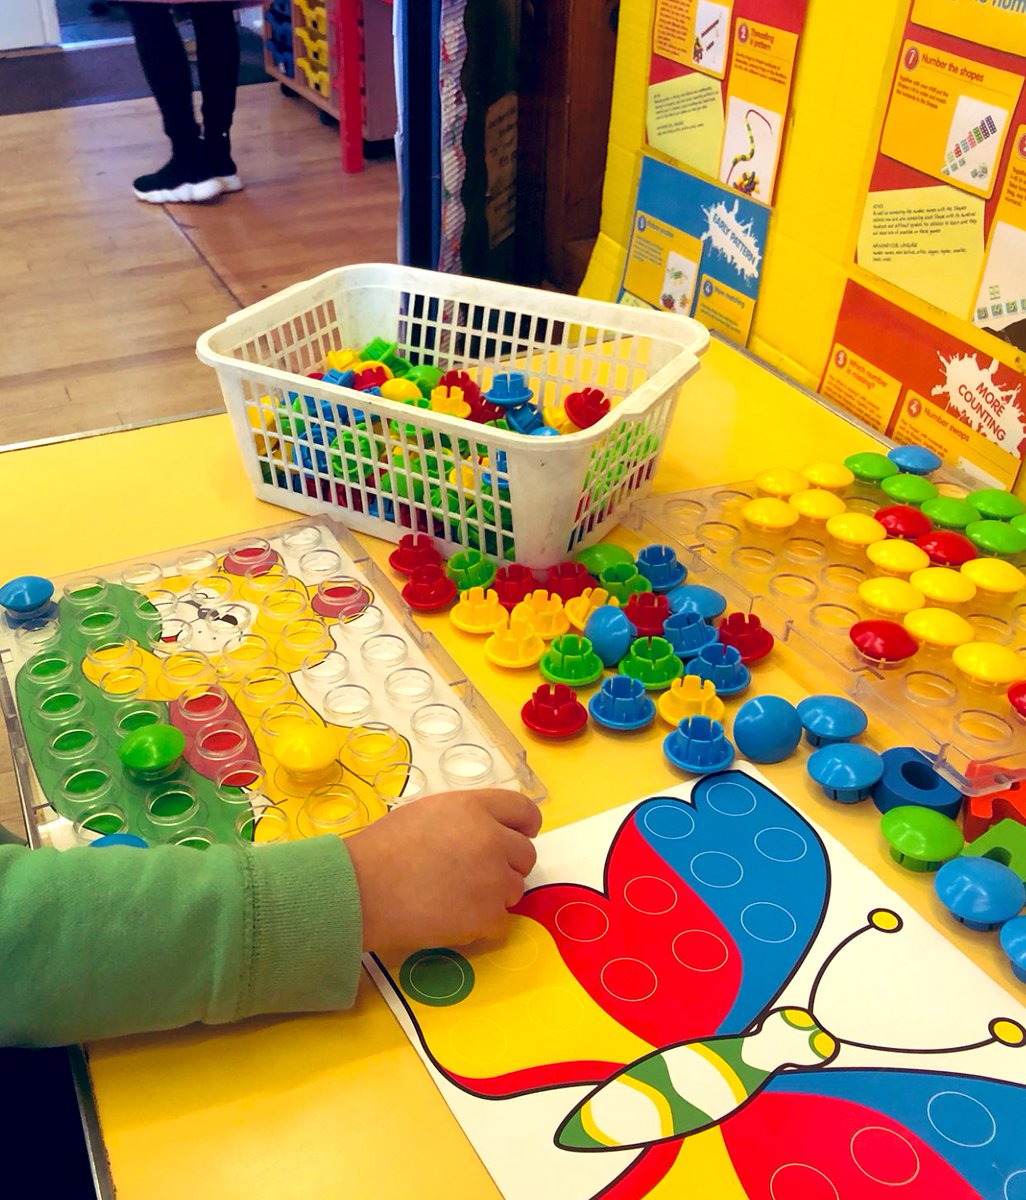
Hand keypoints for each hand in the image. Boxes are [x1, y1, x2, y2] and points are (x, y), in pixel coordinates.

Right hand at [346, 789, 541, 951]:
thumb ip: (467, 819)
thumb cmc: (383, 848)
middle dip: (507, 865)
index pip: (525, 811)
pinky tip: (452, 917)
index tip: (517, 838)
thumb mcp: (429, 813)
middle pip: (525, 854)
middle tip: (475, 875)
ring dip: (494, 895)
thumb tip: (490, 833)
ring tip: (456, 897)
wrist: (361, 889)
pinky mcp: (487, 915)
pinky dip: (482, 923)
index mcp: (475, 807)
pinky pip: (501, 920)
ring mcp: (493, 878)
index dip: (524, 827)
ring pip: (515, 889)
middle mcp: (491, 838)